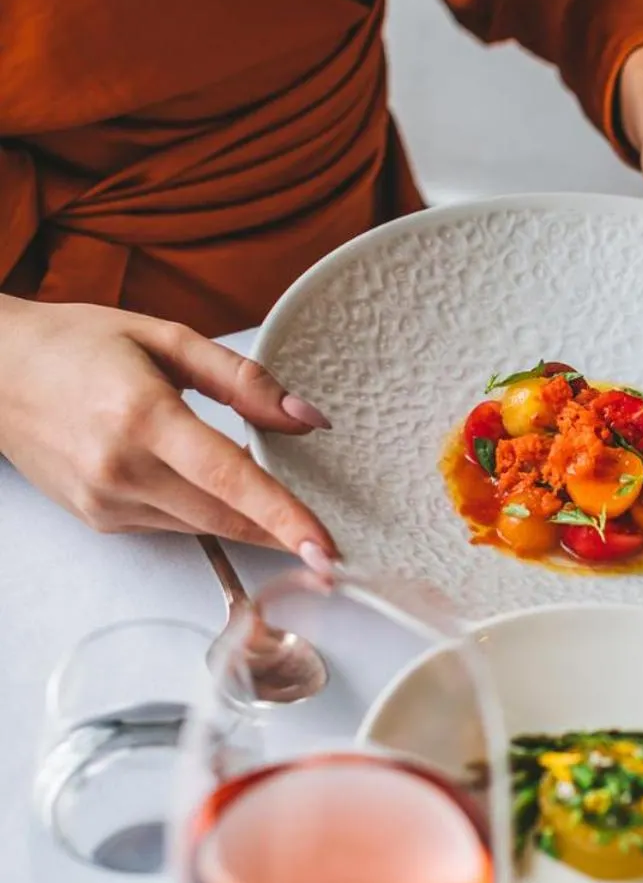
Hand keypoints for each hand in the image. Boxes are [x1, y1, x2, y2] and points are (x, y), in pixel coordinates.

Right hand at [0, 298, 337, 558]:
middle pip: (223, 517)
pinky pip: (171, 524)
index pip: (229, 478)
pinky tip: (211, 489)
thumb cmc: (76, 344)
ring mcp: (106, 501)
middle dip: (279, 532)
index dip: (283, 515)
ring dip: (243, 522)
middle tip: (326, 542)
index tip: (323, 545)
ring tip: (278, 508)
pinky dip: (202, 512)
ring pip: (201, 527)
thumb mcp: (165, 337)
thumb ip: (242, 379)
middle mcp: (121, 469)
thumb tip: (304, 417)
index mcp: (143, 416)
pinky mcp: (99, 519)